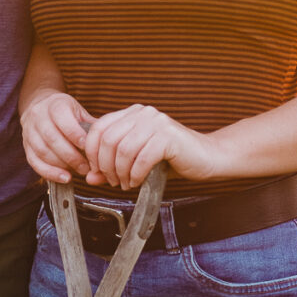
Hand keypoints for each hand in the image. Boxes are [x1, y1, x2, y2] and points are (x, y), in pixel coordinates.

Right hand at [21, 89, 91, 184]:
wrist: (40, 106)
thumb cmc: (65, 112)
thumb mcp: (78, 111)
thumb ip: (91, 126)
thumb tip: (106, 142)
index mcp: (54, 104)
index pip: (62, 117)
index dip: (75, 134)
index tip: (88, 148)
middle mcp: (38, 116)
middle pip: (52, 138)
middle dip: (71, 155)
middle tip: (86, 167)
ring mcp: (29, 131)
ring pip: (42, 151)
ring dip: (61, 165)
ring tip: (77, 173)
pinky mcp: (25, 146)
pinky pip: (34, 162)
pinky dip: (49, 172)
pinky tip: (64, 178)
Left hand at [80, 103, 216, 189]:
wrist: (207, 157)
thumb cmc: (172, 159)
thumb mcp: (136, 161)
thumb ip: (111, 167)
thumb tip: (90, 178)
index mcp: (132, 113)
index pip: (99, 127)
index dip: (91, 151)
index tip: (96, 170)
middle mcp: (143, 113)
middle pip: (108, 139)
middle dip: (105, 166)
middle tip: (112, 181)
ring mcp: (156, 122)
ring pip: (123, 150)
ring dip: (121, 172)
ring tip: (125, 184)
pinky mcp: (168, 136)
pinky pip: (142, 158)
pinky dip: (136, 175)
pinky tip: (138, 182)